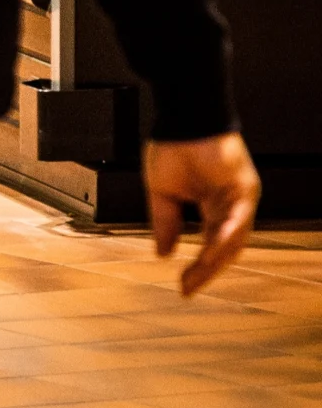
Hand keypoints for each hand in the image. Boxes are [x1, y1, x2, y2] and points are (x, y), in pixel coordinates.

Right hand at [147, 131, 263, 295]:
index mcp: (215, 206)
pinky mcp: (244, 188)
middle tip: (187, 289)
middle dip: (206, 271)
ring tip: (195, 277)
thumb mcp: (162, 193)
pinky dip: (226, 236)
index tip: (182, 287)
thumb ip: (165, 222)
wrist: (183, 118)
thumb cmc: (174, 146)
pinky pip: (237, 219)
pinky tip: (212, 252)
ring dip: (214, 260)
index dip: (198, 268)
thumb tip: (162, 252)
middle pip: (225, 248)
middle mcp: (233, 205)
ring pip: (233, 238)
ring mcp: (242, 198)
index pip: (211, 244)